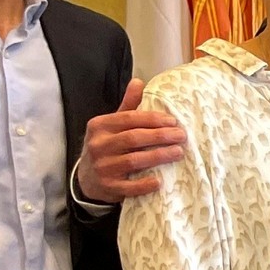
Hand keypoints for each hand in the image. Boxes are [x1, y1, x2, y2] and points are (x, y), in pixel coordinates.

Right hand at [79, 79, 187, 202]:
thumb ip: (127, 107)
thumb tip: (139, 82)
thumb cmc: (107, 146)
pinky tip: (159, 181)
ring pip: (134, 161)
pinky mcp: (107, 187)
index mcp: (100, 126)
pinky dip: (144, 184)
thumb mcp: (112, 125)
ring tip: (179, 152)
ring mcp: (102, 167)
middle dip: (160, 136)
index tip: (173, 121)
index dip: (153, 120)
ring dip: (159, 156)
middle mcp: (98, 145)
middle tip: (181, 136)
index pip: (129, 119)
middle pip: (134, 138)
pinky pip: (128, 187)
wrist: (87, 178)